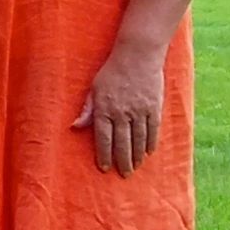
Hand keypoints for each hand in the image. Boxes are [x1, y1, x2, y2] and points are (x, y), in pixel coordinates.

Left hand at [74, 31, 168, 175]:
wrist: (138, 55)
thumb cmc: (112, 72)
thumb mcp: (94, 88)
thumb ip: (87, 110)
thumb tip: (75, 127)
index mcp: (104, 109)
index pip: (104, 139)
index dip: (104, 155)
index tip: (105, 168)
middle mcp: (122, 113)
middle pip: (122, 144)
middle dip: (122, 162)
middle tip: (124, 174)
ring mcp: (139, 111)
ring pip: (138, 140)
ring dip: (136, 156)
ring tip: (135, 167)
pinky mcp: (154, 107)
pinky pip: (153, 130)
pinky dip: (151, 143)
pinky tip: (148, 153)